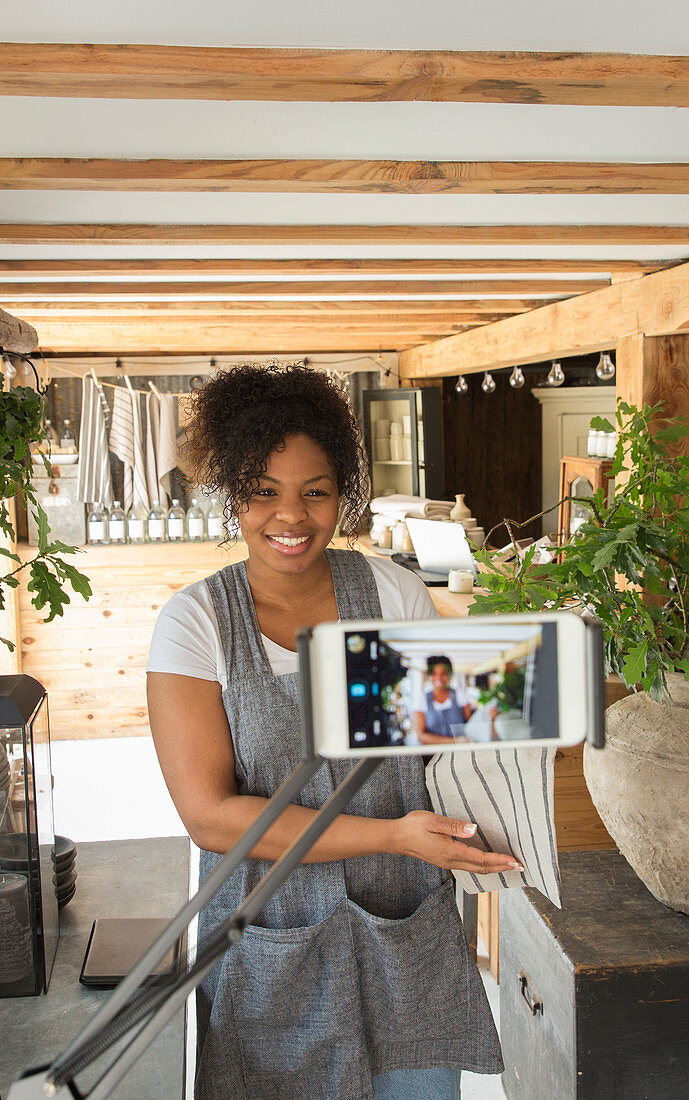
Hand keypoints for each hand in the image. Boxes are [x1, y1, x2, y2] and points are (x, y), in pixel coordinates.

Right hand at [394, 811, 522, 874]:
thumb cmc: (413, 827)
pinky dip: (482, 865)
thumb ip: (454, 825)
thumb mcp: (433, 820)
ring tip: (507, 865)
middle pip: (482, 868)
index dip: (500, 860)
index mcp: (451, 852)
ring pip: (476, 869)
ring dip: (493, 867)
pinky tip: (486, 861)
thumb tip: (473, 829)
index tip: (515, 861)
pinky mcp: (444, 861)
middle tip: (519, 866)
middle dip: (502, 867)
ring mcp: (447, 863)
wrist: (396, 838)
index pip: (481, 859)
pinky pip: (468, 866)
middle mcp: (451, 861)